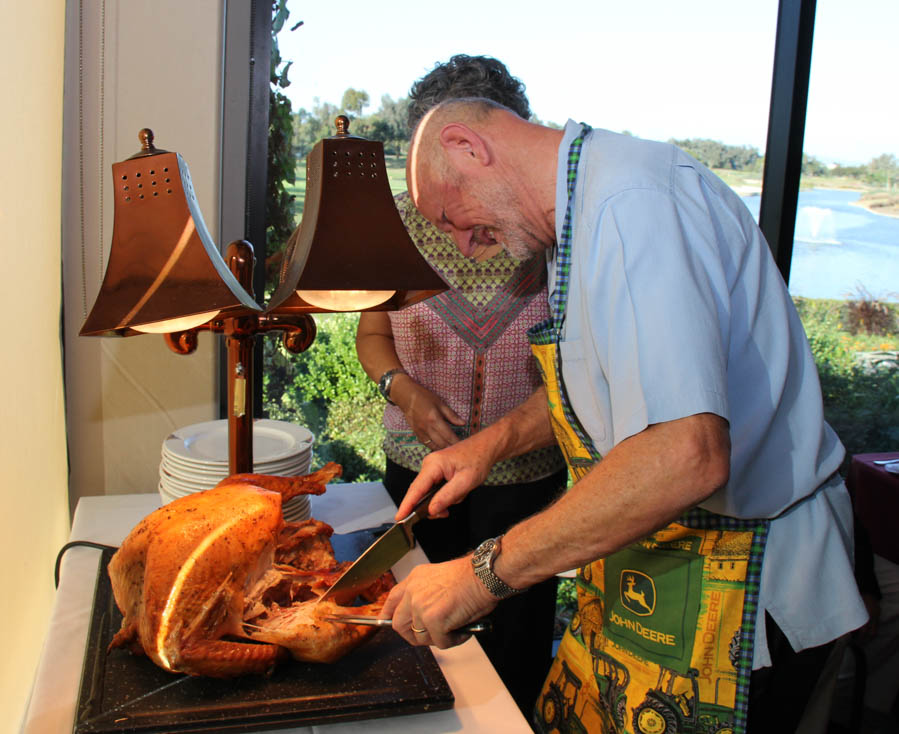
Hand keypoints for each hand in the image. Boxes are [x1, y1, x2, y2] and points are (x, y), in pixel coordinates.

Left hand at [381, 557, 497, 648]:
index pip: (391, 600)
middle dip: (413, 635)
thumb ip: (425, 593)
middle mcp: (413, 593)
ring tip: (455, 628)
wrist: (484, 574)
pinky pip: (441, 642)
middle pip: (399, 625)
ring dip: (438, 638)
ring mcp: (422, 608)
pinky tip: (463, 629)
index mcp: (414, 580)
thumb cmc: (470, 576)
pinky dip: (454, 640)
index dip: (388, 615)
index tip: (387, 622)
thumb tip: (424, 616)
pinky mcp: (435, 621)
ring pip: (421, 638)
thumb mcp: (438, 577)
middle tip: (431, 635)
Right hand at [392, 377, 464, 449]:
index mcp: (435, 419)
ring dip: (444, 450)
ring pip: (435, 447)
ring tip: (452, 450)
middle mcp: (427, 428)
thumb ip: (451, 415)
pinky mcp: (417, 434)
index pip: (449, 435)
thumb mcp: (440, 403)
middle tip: (460, 449)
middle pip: (442, 444)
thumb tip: (463, 423)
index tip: (464, 445)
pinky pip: (428, 445)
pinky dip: (435, 448)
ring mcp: (421, 433)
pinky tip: (441, 447)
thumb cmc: (424, 397)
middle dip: (452, 448)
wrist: (406, 397)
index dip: (457, 442)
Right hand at [395, 437, 494, 520]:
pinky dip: (446, 494)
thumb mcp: (465, 482)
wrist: (486, 447)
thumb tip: (431, 510)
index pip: (416, 489)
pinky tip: (458, 492)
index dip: (406, 505)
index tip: (399, 518)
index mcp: (433, 465)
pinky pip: (436, 488)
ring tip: (460, 494)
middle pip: (421, 492)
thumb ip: (447, 497)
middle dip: (432, 505)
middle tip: (445, 512)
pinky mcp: (437, 471)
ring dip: (444, 499)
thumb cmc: (478, 460)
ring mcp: (432, 468)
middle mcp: (429, 465)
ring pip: (430, 492)